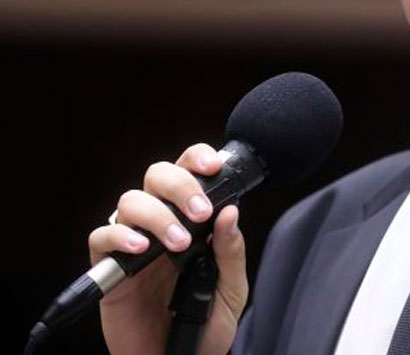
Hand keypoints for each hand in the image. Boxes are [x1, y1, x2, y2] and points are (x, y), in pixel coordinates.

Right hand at [87, 143, 248, 354]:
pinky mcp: (109, 268)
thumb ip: (231, 252)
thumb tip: (230, 212)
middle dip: (180, 184)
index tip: (215, 166)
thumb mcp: (231, 290)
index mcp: (193, 220)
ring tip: (179, 243)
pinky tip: (142, 250)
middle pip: (157, 175)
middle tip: (200, 213)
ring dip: (157, 215)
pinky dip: (119, 236)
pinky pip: (101, 237)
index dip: (197, 159)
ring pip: (130, 200)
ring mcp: (133, 243)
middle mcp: (161, 223)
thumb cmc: (205, 326)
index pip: (190, 172)